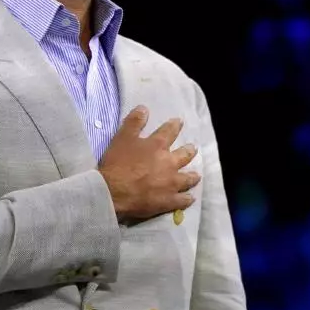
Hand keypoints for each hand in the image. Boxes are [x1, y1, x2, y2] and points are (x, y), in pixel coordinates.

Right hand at [99, 106, 200, 222]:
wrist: (113, 192)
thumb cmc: (117, 164)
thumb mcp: (121, 138)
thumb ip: (134, 123)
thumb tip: (144, 108)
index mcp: (157, 146)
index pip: (169, 131)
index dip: (175, 125)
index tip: (180, 122)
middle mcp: (169, 163)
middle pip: (184, 155)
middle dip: (189, 151)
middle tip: (193, 149)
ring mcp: (171, 183)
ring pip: (188, 178)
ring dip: (192, 176)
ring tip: (196, 175)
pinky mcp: (168, 200)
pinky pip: (182, 200)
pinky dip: (187, 199)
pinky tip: (190, 199)